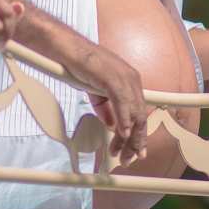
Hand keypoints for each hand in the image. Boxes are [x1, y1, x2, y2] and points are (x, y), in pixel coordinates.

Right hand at [64, 46, 148, 166]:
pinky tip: (122, 134)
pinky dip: (124, 120)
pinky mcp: (113, 78)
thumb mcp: (96, 92)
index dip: (138, 134)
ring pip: (133, 113)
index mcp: (130, 81)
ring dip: (129, 137)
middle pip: (140, 116)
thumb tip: (114, 126)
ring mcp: (124, 78)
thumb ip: (107, 108)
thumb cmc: (80, 66)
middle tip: (130, 159)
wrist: (68, 49)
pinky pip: (122, 104)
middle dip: (136, 140)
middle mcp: (132, 79)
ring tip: (123, 153)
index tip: (135, 151)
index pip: (139, 112)